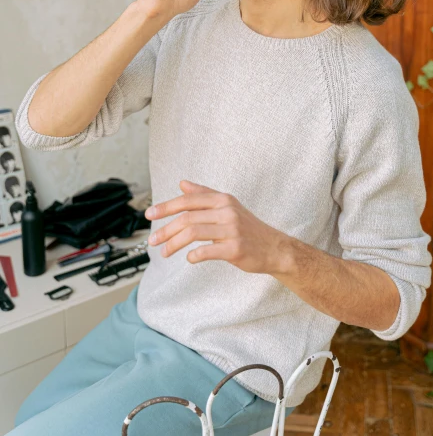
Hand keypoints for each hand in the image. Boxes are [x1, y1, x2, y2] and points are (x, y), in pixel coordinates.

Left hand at [146, 181, 290, 274]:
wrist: (274, 248)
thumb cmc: (248, 227)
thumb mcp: (227, 206)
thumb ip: (204, 194)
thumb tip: (182, 183)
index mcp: (222, 199)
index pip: (188, 200)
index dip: (166, 207)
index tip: (150, 215)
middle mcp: (227, 211)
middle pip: (188, 218)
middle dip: (166, 229)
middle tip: (153, 240)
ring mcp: (232, 230)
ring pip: (193, 233)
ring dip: (174, 244)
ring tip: (164, 253)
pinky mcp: (235, 248)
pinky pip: (207, 251)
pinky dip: (194, 255)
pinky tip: (189, 259)